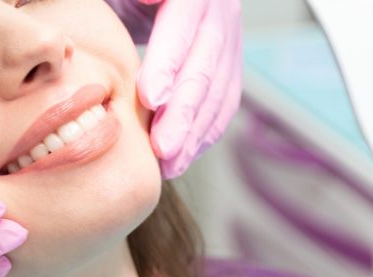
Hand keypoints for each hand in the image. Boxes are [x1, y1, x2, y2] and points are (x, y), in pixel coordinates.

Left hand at [122, 0, 241, 178]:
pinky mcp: (228, 62)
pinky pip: (225, 100)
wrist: (144, 1)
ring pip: (220, 88)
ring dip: (196, 131)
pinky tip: (183, 157)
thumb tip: (148, 0)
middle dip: (184, 110)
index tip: (149, 98)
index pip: (183, 27)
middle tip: (162, 148)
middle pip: (206, 63)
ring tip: (170, 164)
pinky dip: (205, 132)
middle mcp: (218, 10)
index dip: (168, 63)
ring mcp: (228, 37)